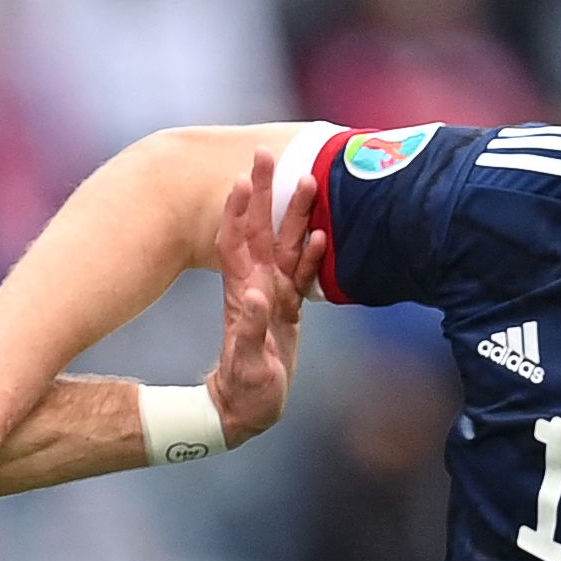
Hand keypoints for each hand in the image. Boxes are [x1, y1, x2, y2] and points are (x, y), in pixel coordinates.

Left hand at [204, 150, 321, 445]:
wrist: (247, 409)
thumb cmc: (245, 392)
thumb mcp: (246, 365)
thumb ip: (248, 330)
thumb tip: (254, 296)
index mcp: (243, 294)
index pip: (236, 242)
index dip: (239, 211)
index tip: (242, 178)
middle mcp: (258, 286)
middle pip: (262, 231)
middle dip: (265, 192)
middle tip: (266, 152)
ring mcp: (274, 294)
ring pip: (287, 246)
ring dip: (295, 214)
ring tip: (307, 180)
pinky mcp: (290, 308)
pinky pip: (304, 274)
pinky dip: (313, 254)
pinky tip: (324, 232)